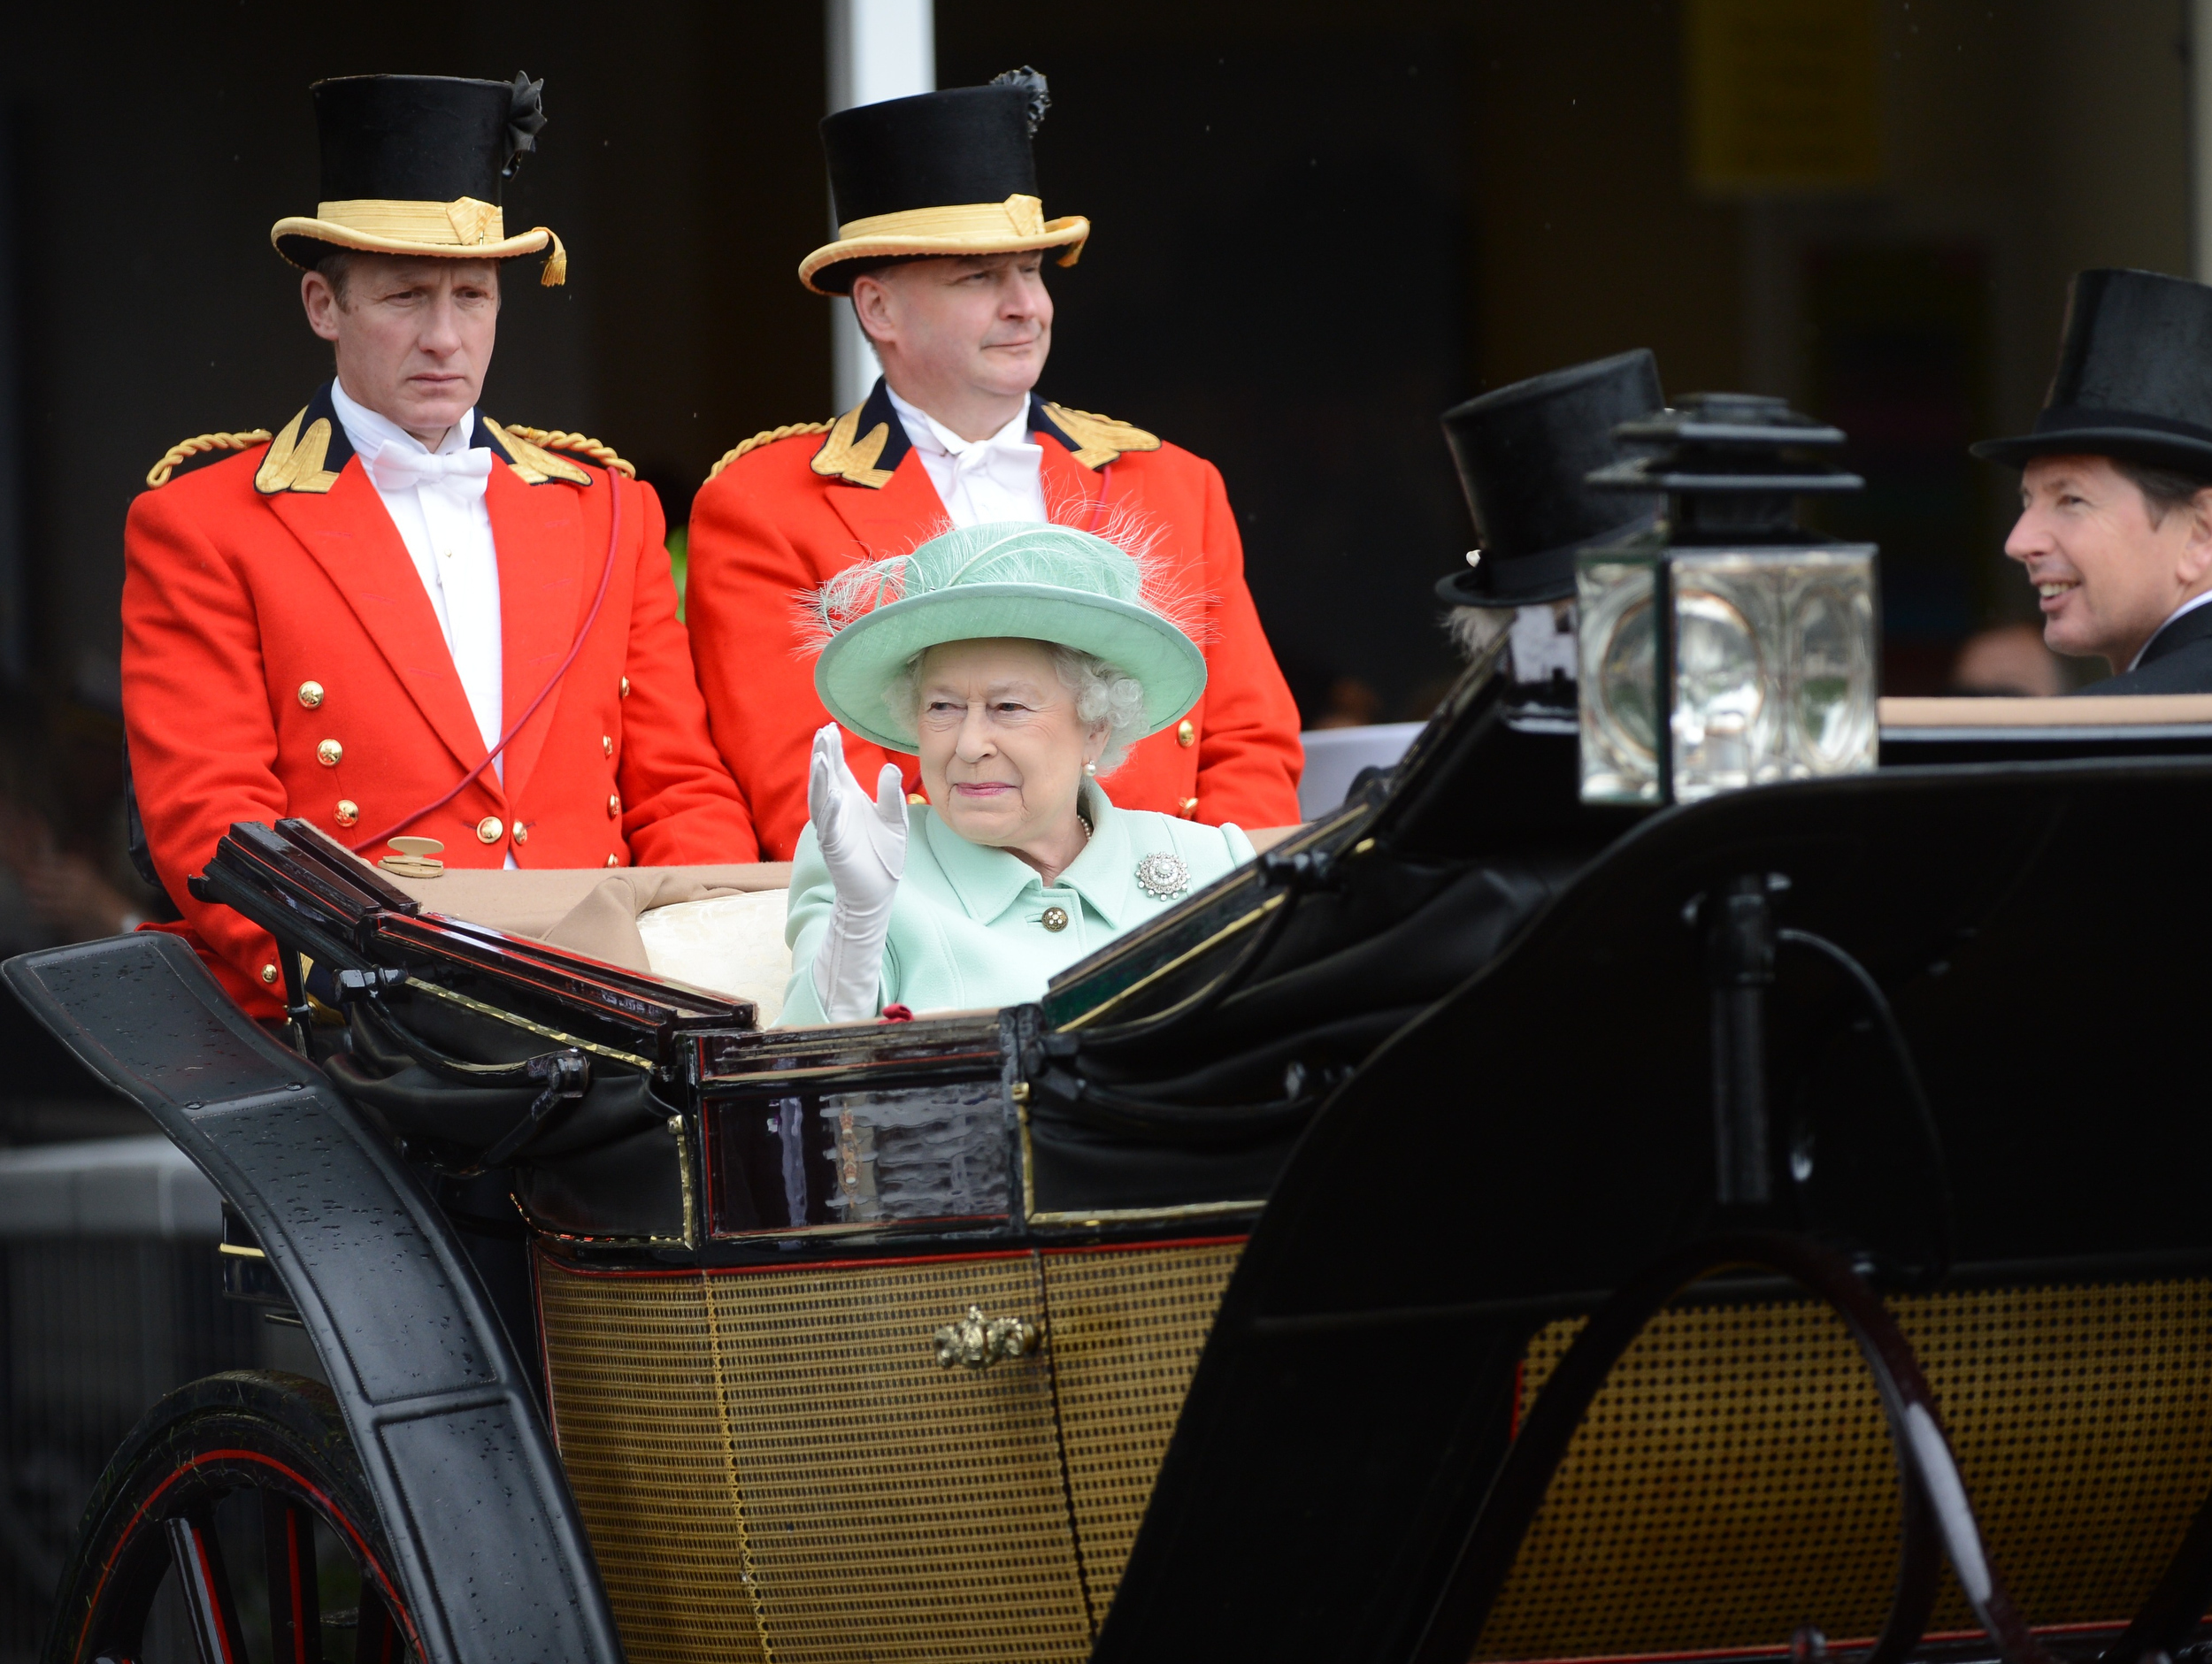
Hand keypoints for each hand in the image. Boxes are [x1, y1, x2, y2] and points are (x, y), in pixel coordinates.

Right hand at [807, 723, 905, 910]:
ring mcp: (833, 828)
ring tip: (820, 758)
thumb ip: (890, 795)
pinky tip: (835, 795)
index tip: (829, 728)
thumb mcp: (894, 820)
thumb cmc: (884, 854)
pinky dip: (831, 811)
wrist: (878, 890)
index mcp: (850, 799)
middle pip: (825, 778)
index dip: (832, 750)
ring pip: (821, 799)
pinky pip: (829, 827)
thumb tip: (890, 767)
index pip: (837, 769)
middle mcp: (837, 810)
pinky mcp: (834, 848)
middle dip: (823, 756)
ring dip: (820, 780)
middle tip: (822, 734)